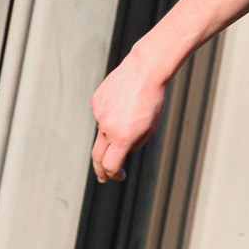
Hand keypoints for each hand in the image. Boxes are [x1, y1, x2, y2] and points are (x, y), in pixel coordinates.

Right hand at [90, 52, 167, 183]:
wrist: (145, 70)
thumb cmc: (153, 101)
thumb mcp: (151, 128)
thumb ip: (134, 144)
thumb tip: (122, 151)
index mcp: (122, 137)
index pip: (111, 165)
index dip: (114, 174)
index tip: (119, 175)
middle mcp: (107, 127)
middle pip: (97, 156)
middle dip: (100, 170)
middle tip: (103, 178)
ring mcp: (99, 114)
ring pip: (103, 131)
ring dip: (114, 130)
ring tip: (132, 113)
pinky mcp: (96, 101)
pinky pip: (102, 114)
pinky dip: (111, 114)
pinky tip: (123, 102)